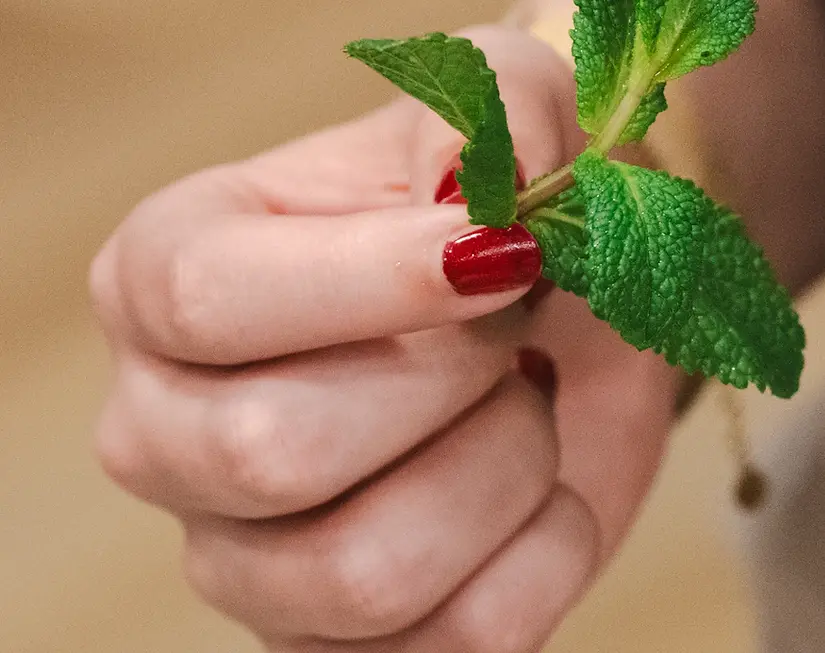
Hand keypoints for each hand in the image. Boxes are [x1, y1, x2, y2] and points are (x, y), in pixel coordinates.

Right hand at [91, 26, 679, 651]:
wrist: (552, 318)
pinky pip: (459, 641)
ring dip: (504, 468)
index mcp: (166, 279)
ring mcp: (247, 561)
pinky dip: (544, 550)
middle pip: (271, 451)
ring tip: (520, 404)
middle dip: (451, 381)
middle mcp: (171, 431)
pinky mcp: (342, 644)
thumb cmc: (495, 214)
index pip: (208, 301)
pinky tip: (539, 488)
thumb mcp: (495, 115)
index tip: (507, 253)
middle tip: (511, 330)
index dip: (379, 282)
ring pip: (366, 572)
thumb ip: (481, 119)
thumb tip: (478, 191)